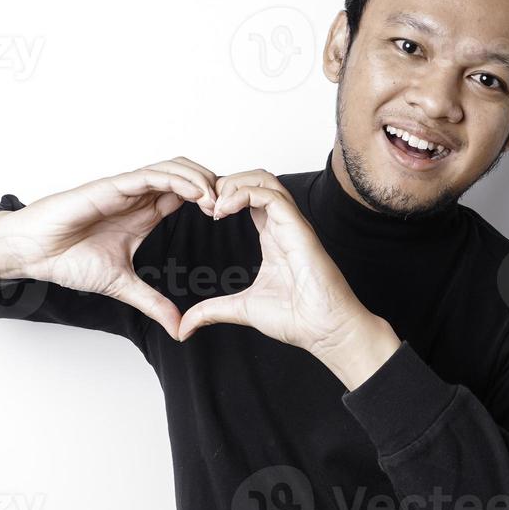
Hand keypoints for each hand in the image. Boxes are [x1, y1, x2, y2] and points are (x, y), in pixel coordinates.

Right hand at [0, 156, 218, 340]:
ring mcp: (127, 189)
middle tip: (234, 207)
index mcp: (144, 214)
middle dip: (215, 186)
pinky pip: (153, 175)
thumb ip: (153, 303)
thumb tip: (178, 328)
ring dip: (202, 180)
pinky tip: (198, 194)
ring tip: (220, 201)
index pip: (187, 196)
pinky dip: (179, 180)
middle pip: (188, 177)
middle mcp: (139, 197)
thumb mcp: (122, 285)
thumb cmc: (68, 260)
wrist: (34, 253)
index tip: (233, 219)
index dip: (212, 201)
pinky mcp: (113, 186)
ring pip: (175, 169)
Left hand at [176, 170, 399, 384]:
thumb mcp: (241, 309)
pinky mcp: (297, 228)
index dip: (224, 196)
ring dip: (234, 184)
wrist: (323, 330)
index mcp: (273, 236)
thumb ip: (212, 311)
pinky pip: (270, 195)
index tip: (203, 212)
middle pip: (256, 179)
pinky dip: (243, 194)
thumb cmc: (296, 318)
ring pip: (264, 179)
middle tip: (204, 204)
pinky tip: (224, 211)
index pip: (250, 197)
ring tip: (213, 205)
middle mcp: (283, 225)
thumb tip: (185, 326)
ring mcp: (292, 224)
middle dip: (226, 183)